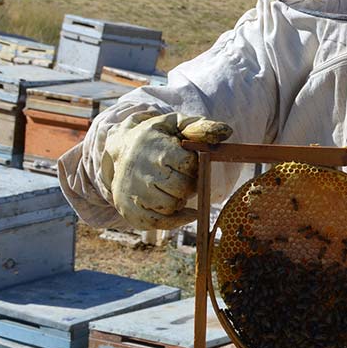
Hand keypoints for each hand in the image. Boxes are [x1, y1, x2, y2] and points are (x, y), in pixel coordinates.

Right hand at [102, 112, 232, 229]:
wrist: (120, 148)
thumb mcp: (175, 123)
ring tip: (172, 188)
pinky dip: (173, 220)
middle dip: (189, 184)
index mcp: (157, 150)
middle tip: (182, 177)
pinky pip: (157, 223)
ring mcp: (133, 193)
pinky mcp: (128, 209)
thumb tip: (226, 132)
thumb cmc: (156, 136)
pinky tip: (180, 211)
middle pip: (182, 189)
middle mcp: (142, 172)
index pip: (190, 165)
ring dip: (179, 200)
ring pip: (171, 207)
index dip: (194, 166)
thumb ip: (199, 127)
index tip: (187, 161)